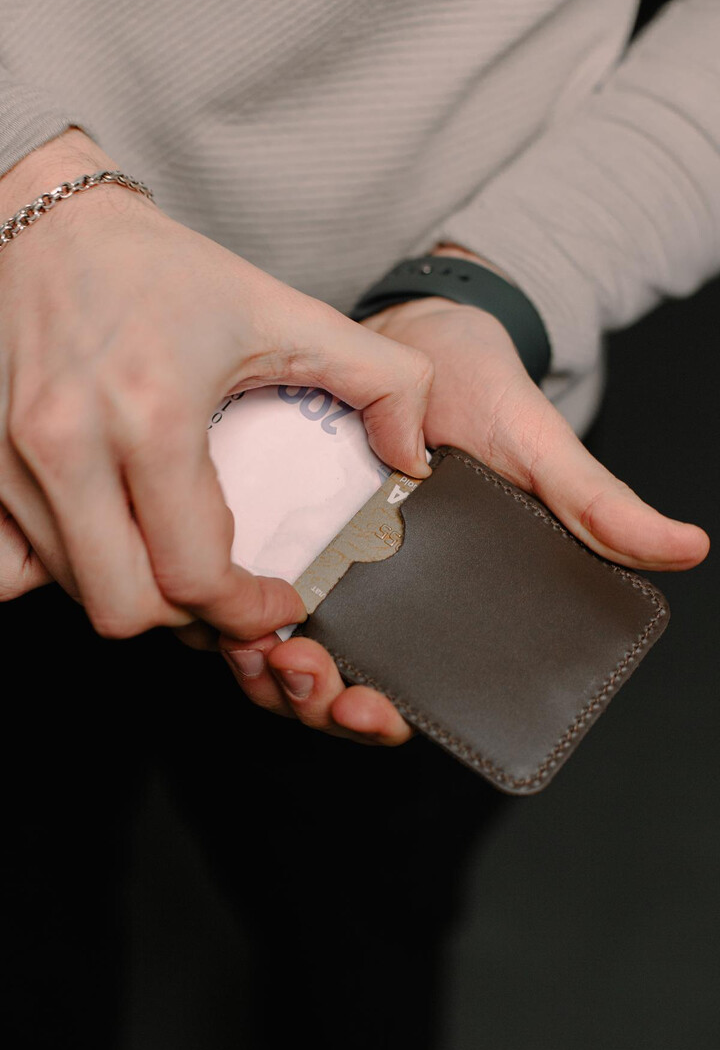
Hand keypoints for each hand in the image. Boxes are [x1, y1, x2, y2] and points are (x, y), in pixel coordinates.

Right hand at [0, 128, 431, 640]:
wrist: (48, 221)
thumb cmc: (161, 270)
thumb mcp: (282, 311)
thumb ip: (381, 379)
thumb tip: (414, 458)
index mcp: (153, 414)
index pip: (195, 575)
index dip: (246, 611)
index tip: (276, 601)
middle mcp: (67, 444)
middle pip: (126, 608)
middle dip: (190, 617)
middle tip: (227, 590)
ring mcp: (10, 458)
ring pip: (74, 592)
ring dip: (136, 593)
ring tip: (174, 563)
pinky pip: (8, 566)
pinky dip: (61, 576)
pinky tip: (104, 544)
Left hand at [224, 249, 708, 744]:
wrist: (422, 330)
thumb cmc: (485, 397)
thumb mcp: (538, 451)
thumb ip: (593, 505)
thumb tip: (685, 549)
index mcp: (432, 600)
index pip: (403, 689)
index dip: (381, 718)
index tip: (376, 713)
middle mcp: (369, 595)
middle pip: (327, 684)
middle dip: (312, 701)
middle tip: (307, 678)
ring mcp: (314, 564)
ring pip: (273, 649)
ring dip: (260, 670)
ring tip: (263, 650)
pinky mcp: (270, 524)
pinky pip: (235, 585)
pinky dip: (222, 606)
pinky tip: (220, 599)